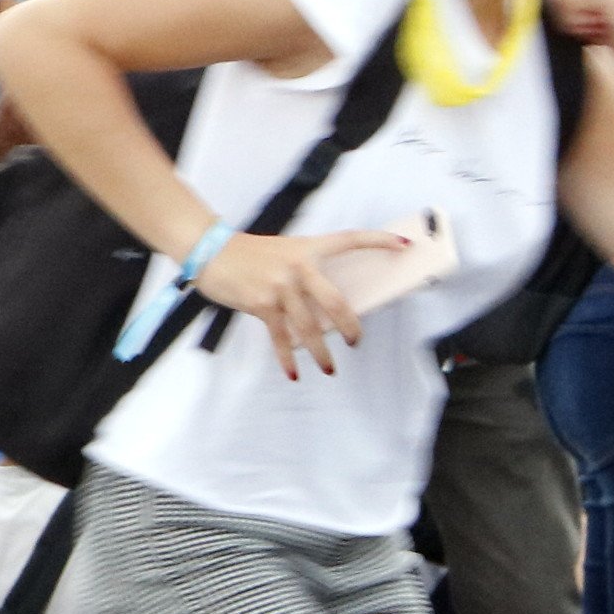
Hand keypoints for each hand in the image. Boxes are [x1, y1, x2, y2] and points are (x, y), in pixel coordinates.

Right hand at [192, 229, 405, 378]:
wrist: (210, 251)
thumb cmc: (245, 253)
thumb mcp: (281, 252)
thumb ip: (303, 272)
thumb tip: (320, 307)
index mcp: (308, 249)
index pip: (350, 240)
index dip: (378, 241)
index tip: (403, 245)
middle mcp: (299, 267)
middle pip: (335, 301)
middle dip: (350, 326)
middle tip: (356, 341)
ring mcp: (281, 287)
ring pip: (311, 327)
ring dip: (321, 352)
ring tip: (329, 368)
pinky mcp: (262, 304)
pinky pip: (282, 337)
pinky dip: (288, 358)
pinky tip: (294, 373)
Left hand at [545, 0, 613, 82]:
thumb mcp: (602, 20)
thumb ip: (582, 6)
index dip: (572, 12)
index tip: (596, 27)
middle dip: (570, 14)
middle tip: (596, 30)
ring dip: (574, 19)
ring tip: (600, 29)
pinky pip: (568, 3)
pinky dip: (577, 22)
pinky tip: (600, 30)